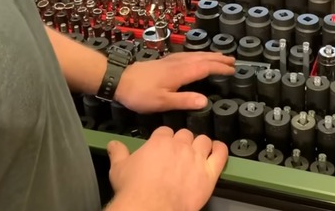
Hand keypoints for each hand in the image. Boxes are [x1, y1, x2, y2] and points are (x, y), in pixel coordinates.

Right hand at [106, 128, 227, 210]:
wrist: (150, 208)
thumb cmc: (134, 190)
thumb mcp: (119, 168)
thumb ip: (118, 153)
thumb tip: (113, 144)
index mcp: (160, 141)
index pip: (166, 131)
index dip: (165, 139)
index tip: (163, 146)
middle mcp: (180, 146)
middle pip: (186, 134)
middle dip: (183, 142)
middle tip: (179, 153)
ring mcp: (196, 158)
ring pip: (203, 140)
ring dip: (201, 144)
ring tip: (197, 152)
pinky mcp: (209, 173)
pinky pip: (220, 155)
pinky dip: (220, 150)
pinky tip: (218, 150)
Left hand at [115, 52, 234, 113]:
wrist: (120, 80)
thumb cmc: (141, 94)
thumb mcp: (162, 102)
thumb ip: (184, 100)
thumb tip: (205, 101)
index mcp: (180, 73)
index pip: (205, 68)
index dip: (220, 68)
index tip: (233, 69)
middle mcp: (178, 63)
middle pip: (202, 58)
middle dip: (218, 59)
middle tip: (233, 60)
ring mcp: (171, 61)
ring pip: (195, 55)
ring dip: (209, 55)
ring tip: (220, 57)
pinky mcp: (165, 62)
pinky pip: (187, 55)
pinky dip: (198, 55)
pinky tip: (196, 57)